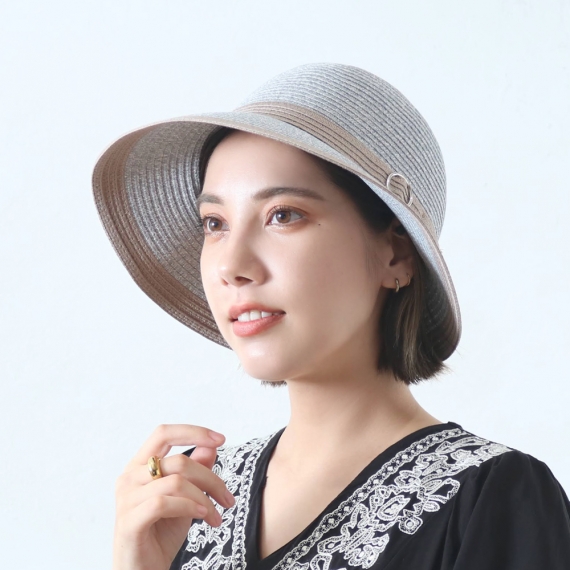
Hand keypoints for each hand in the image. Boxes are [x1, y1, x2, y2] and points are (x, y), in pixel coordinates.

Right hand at [112, 424, 234, 569]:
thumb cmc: (161, 534)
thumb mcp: (186, 497)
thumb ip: (195, 470)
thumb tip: (211, 444)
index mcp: (139, 466)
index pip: (164, 433)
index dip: (193, 432)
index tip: (222, 439)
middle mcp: (128, 477)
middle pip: (179, 461)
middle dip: (211, 479)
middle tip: (228, 499)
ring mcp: (126, 499)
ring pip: (175, 482)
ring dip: (205, 498)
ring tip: (216, 516)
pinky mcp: (128, 522)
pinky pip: (163, 503)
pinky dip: (190, 507)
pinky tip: (204, 517)